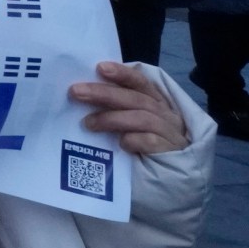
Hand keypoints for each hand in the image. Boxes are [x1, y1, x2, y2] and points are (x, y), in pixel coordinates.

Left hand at [70, 61, 189, 155]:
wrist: (172, 180)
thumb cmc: (146, 146)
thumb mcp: (134, 124)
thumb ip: (119, 109)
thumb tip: (86, 95)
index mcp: (157, 102)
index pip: (141, 82)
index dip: (122, 74)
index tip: (99, 67)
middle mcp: (166, 115)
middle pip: (135, 98)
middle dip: (104, 93)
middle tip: (76, 92)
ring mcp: (170, 134)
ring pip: (141, 118)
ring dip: (111, 118)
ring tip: (88, 123)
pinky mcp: (170, 153)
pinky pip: (150, 142)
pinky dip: (133, 139)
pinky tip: (121, 143)